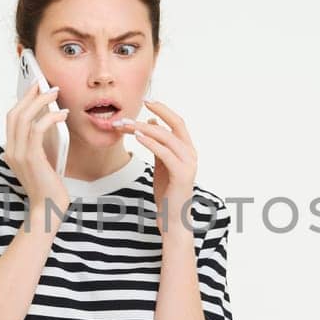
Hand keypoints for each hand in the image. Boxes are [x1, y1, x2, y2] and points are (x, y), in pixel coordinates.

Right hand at [5, 83, 71, 226]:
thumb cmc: (49, 185)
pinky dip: (50, 117)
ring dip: (41, 102)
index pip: (12, 118)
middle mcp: (11, 151)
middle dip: (30, 95)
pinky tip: (62, 114)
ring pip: (24, 118)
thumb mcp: (42, 159)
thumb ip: (40, 142)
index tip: (34, 87)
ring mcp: (19, 154)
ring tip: (55, 94)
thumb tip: (49, 118)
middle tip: (45, 84)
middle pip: (15, 113)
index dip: (22, 100)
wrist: (48, 208)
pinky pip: (37, 129)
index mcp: (11, 150)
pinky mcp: (31, 158)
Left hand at [119, 101, 198, 234]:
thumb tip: (153, 124)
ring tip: (128, 124)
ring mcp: (189, 164)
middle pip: (176, 124)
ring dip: (146, 128)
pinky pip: (165, 153)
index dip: (164, 110)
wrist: (173, 219)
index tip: (147, 101)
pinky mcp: (182, 174)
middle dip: (158, 112)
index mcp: (187, 150)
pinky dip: (151, 143)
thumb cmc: (167, 193)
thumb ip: (159, 145)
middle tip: (140, 104)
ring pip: (167, 137)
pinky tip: (138, 137)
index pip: (177, 123)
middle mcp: (191, 154)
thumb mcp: (162, 164)